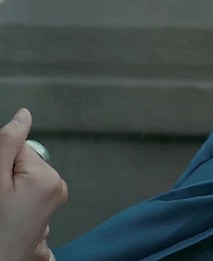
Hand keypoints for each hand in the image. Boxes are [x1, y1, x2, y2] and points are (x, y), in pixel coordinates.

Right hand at [0, 109, 67, 260]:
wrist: (0, 259)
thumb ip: (8, 144)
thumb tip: (23, 115)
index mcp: (49, 178)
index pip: (18, 148)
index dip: (0, 161)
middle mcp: (58, 188)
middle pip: (21, 162)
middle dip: (4, 174)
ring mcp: (53, 201)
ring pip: (21, 178)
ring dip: (7, 187)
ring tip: (3, 208)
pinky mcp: (45, 211)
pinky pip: (25, 192)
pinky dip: (13, 198)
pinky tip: (8, 215)